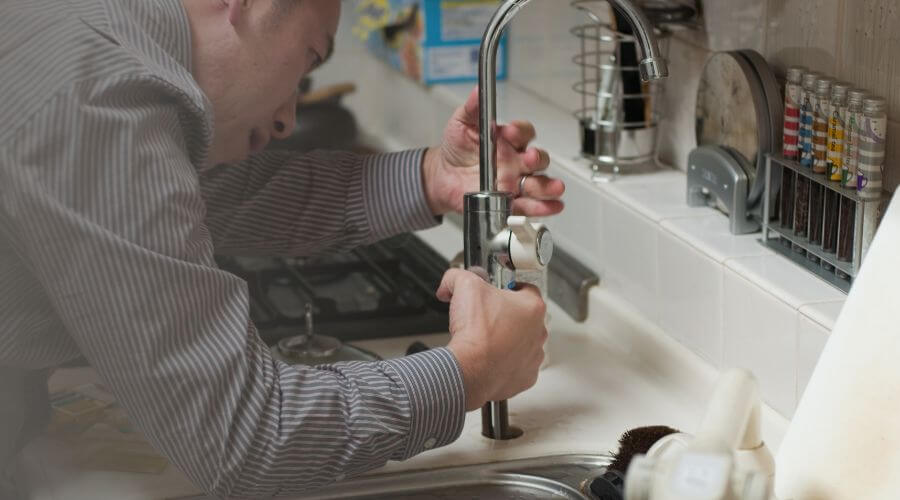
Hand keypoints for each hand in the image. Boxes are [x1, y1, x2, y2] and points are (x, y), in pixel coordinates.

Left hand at [423, 87, 564, 215]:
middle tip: (528, 159)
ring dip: (548, 186)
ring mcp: (516, 182)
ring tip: (553, 188)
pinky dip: (543, 207)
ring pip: (539, 183)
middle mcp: (516, 161)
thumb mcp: (461, 124)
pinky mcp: (511, 202)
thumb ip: (472, 108)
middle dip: (537, 159)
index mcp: (508, 140)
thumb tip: (478, 91)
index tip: (508, 132)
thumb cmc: (457, 149)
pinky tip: (551, 206)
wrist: (443, 176)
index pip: (524, 133)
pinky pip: (530, 206)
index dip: (519, 132)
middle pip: (538, 159)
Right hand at [437, 269, 547, 411]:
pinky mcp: (525, 377)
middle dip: (505, 315)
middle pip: (524, 317)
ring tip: (486, 339)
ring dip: (507, 340)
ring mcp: (533, 356)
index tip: (496, 292)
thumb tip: (451, 281)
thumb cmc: (476, 333)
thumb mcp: (464, 286)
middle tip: (486, 316)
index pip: (526, 288)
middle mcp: (538, 332)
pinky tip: (489, 358)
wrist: (470, 370)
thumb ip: (458, 276)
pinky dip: (504, 362)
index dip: (508, 288)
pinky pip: (517, 366)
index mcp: (532, 307)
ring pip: (522, 342)